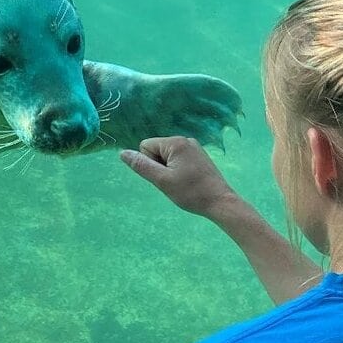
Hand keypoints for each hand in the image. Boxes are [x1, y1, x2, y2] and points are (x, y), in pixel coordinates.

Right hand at [119, 136, 239, 217]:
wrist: (220, 202)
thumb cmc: (190, 193)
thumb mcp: (161, 181)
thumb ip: (141, 165)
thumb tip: (122, 153)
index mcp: (175, 142)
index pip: (146, 146)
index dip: (150, 164)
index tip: (165, 177)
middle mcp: (185, 139)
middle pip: (157, 150)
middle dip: (160, 166)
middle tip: (173, 182)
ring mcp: (194, 147)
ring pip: (167, 156)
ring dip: (169, 170)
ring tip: (182, 183)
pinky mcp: (199, 155)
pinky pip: (178, 159)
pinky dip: (179, 170)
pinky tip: (188, 181)